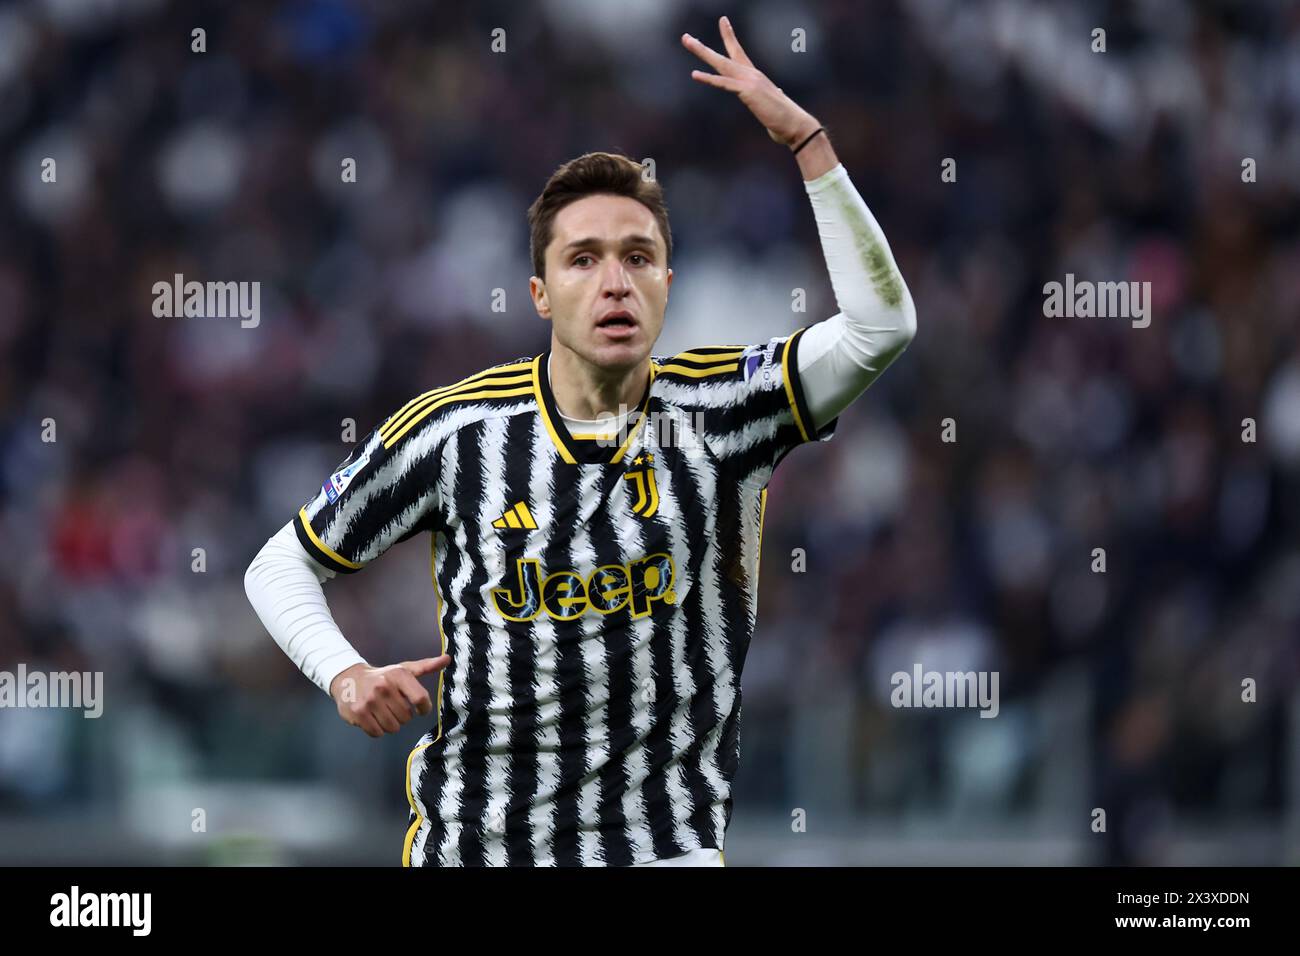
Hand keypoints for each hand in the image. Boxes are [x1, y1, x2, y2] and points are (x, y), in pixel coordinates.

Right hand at [330, 656, 450, 736]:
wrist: (348, 679)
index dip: (424, 708)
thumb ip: (426, 666)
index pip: (421, 699)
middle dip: (402, 715)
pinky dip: (378, 729)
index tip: (420, 709)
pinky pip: (377, 733)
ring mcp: (370, 701)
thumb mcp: (404, 669)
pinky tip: (373, 718)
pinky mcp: (358, 713)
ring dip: (391, 724)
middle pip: (406, 717)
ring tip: (383, 711)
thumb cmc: (382, 677)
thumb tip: (448, 658)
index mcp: (398, 675)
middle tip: (393, 706)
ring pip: (393, 727)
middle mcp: (384, 687)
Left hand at [682, 15, 819, 147]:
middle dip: (703, 47)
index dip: (729, 36)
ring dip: (702, 52)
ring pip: (721, 63)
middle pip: (724, 56)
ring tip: (687, 41)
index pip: (738, 52)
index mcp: (754, 76)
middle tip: (686, 37)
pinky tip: (695, 74)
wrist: (794, 124)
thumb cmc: (782, 119)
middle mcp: (751, 74)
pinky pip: (724, 84)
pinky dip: (709, 79)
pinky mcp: (748, 91)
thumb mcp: (769, 104)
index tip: (723, 21)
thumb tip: (773, 96)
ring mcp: (749, 80)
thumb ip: (766, 99)